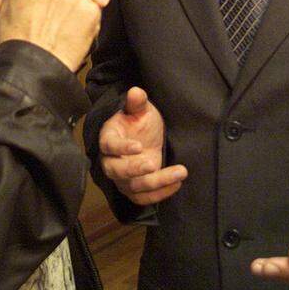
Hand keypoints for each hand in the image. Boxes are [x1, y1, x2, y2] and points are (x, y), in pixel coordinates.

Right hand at [98, 87, 186, 204]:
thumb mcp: (141, 109)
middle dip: (135, 170)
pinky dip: (160, 194)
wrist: (146, 138)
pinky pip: (143, 198)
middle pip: (116, 171)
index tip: (138, 146)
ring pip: (133, 187)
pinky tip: (177, 183)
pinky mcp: (134, 189)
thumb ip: (137, 103)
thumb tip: (136, 91)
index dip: (121, 148)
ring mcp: (122, 178)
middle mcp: (111, 161)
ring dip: (157, 183)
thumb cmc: (139, 121)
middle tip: (153, 164)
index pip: (109, 146)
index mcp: (108, 138)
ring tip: (180, 172)